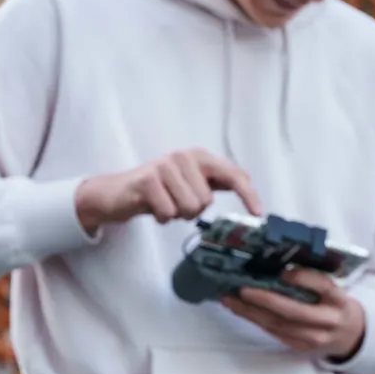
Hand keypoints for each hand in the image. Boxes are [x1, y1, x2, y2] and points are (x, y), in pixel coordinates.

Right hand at [73, 148, 263, 234]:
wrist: (116, 193)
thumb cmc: (158, 190)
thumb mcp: (190, 183)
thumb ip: (215, 181)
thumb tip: (246, 182)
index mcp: (200, 157)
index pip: (233, 175)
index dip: (248, 195)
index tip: (259, 213)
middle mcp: (184, 156)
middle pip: (206, 200)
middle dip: (191, 210)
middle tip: (174, 203)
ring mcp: (164, 166)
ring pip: (189, 208)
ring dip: (176, 214)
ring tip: (163, 204)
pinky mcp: (147, 180)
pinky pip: (168, 213)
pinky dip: (161, 218)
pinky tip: (152, 208)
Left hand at [223, 268, 366, 360]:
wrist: (349, 334)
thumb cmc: (334, 303)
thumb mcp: (333, 289)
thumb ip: (313, 280)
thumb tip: (276, 266)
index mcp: (338, 299)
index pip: (323, 286)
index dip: (304, 279)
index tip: (284, 271)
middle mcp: (328, 320)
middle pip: (295, 312)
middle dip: (265, 300)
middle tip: (243, 289)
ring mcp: (315, 337)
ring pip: (279, 325)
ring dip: (251, 313)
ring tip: (231, 300)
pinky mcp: (301, 347)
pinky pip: (275, 333)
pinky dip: (256, 321)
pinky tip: (242, 311)